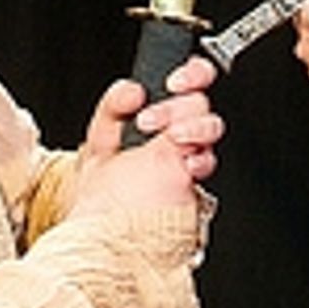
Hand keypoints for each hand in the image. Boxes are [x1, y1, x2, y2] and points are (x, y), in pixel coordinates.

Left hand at [72, 56, 222, 216]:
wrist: (106, 233)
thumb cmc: (103, 191)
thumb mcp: (98, 141)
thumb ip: (112, 107)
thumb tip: (133, 89)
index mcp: (159, 118)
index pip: (189, 83)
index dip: (191, 74)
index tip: (173, 82)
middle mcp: (178, 134)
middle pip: (199, 102)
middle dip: (178, 105)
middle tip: (150, 121)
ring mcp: (189, 158)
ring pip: (211, 126)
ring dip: (194, 126)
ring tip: (172, 137)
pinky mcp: (195, 181)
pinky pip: (207, 160)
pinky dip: (199, 158)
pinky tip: (185, 163)